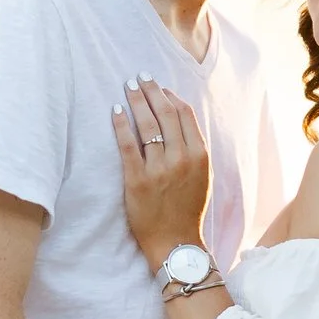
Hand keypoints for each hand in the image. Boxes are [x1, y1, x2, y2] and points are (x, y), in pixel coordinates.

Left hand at [112, 77, 209, 268]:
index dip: (171, 96)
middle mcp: (181, 158)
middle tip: (140, 77)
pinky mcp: (137, 180)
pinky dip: (121, 125)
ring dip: (136, 100)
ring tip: (128, 86)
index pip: (184, 115)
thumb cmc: (188, 210)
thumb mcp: (202, 177)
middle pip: (165, 113)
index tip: (161, 87)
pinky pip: (127, 145)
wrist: (175, 242)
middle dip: (152, 90)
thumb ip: (193, 149)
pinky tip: (116, 110)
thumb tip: (179, 121)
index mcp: (200, 156)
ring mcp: (158, 169)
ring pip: (147, 124)